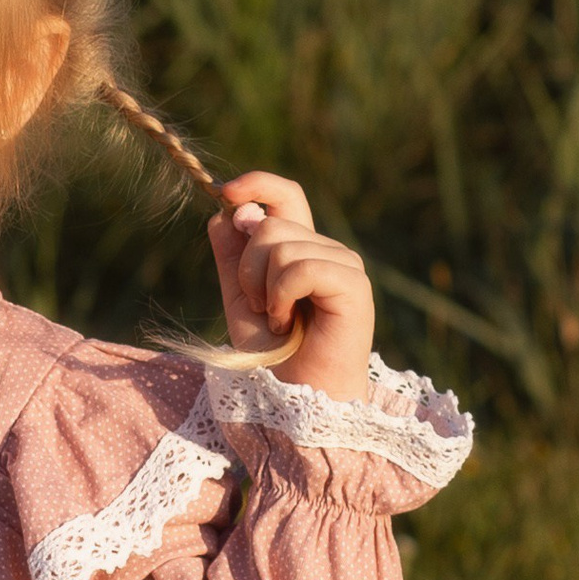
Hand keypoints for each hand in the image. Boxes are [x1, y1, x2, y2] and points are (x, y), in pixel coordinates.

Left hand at [207, 171, 373, 400]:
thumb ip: (232, 257)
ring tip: (279, 321)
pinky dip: (281, 298)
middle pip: (270, 222)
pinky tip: (289, 324)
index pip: (285, 194)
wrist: (294, 396)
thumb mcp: (239, 299)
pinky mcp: (352, 283)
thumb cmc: (271, 354)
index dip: (257, 183)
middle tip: (261, 308)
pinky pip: (299, 268)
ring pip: (280, 244)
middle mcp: (326, 249)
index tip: (225, 192)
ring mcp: (343, 263)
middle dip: (247, 268)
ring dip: (263, 290)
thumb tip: (226, 211)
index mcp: (301, 248)